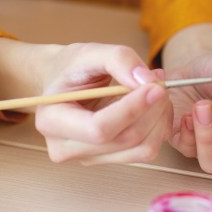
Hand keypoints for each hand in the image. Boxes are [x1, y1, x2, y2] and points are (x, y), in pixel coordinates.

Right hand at [34, 43, 172, 164]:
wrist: (64, 83)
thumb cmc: (72, 67)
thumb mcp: (90, 52)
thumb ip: (119, 59)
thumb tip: (147, 81)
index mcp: (52, 121)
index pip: (99, 128)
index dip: (132, 109)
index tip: (155, 87)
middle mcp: (66, 148)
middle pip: (125, 140)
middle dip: (152, 110)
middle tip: (159, 82)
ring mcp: (89, 158)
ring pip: (142, 149)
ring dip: (160, 119)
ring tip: (157, 91)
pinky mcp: (109, 159)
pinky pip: (146, 150)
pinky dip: (159, 128)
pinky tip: (153, 107)